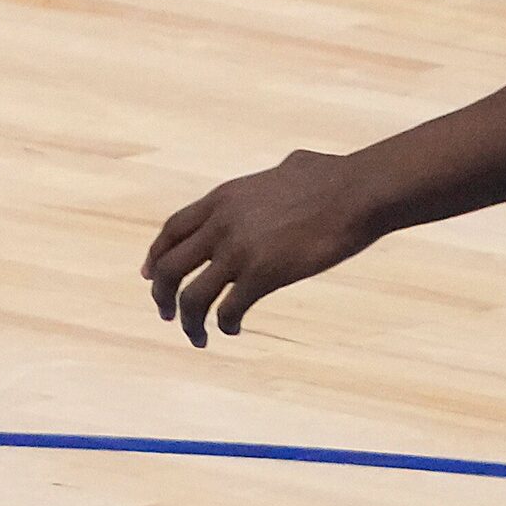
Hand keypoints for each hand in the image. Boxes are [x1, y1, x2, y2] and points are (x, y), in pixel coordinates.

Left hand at [142, 148, 382, 346]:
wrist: (355, 192)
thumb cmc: (332, 177)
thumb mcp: (285, 169)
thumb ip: (272, 178)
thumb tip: (287, 169)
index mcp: (222, 199)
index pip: (172, 230)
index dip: (156, 255)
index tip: (150, 275)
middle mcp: (220, 224)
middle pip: (169, 267)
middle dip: (162, 295)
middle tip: (167, 314)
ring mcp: (238, 250)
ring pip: (191, 296)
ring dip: (189, 321)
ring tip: (197, 336)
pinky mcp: (263, 274)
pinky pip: (228, 309)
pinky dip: (225, 324)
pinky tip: (233, 330)